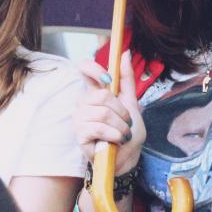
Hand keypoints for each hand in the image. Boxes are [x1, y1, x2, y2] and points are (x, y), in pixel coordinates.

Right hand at [73, 51, 145, 175]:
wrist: (127, 157)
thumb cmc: (128, 131)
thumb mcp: (132, 102)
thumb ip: (127, 79)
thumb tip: (126, 53)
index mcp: (95, 92)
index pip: (84, 69)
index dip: (93, 67)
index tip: (108, 78)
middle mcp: (84, 103)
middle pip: (102, 95)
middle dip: (122, 111)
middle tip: (126, 123)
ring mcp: (79, 118)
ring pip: (103, 112)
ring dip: (120, 126)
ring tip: (122, 134)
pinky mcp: (79, 134)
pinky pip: (99, 127)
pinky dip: (114, 135)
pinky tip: (116, 141)